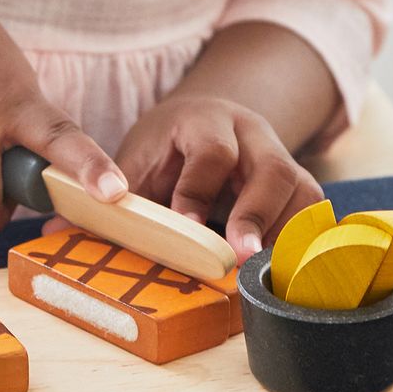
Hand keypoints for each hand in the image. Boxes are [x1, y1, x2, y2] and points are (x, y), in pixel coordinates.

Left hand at [112, 94, 323, 264]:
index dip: (199, 191)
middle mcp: (251, 133)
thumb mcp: (137, 161)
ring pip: (303, 190)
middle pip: (272, 169)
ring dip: (287, 235)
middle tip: (241, 256)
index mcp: (205, 119)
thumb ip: (123, 193)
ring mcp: (280, 155)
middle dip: (257, 215)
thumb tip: (79, 226)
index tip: (186, 226)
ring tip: (264, 271)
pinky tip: (283, 268)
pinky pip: (313, 211)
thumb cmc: (162, 149)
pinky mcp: (296, 183)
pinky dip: (303, 241)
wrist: (198, 122)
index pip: (213, 152)